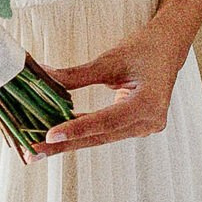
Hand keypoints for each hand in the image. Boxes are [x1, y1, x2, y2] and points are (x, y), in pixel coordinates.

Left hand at [31, 19, 187, 152]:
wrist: (168, 49)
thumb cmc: (144, 48)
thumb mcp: (110, 59)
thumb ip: (77, 75)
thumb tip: (44, 78)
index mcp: (149, 103)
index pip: (106, 121)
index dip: (77, 129)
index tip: (50, 135)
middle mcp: (149, 122)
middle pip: (100, 137)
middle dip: (64, 144)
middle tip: (33, 152)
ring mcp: (144, 128)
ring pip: (100, 138)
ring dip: (70, 142)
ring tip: (39, 149)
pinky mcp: (136, 127)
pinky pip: (104, 133)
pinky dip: (81, 133)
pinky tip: (58, 137)